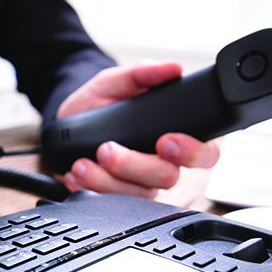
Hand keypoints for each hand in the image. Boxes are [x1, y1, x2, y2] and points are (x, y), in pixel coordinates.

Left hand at [56, 62, 219, 195]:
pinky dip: (90, 187)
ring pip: (139, 194)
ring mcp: (142, 183)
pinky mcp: (119, 196)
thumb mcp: (113, 83)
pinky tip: (78, 174)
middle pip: (168, 177)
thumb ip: (141, 74)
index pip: (205, 152)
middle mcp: (163, 163)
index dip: (192, 152)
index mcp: (175, 134)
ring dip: (106, 180)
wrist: (66, 128)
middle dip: (134, 165)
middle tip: (106, 149)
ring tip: (82, 163)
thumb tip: (171, 68)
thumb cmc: (97, 104)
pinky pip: (113, 202)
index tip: (164, 141)